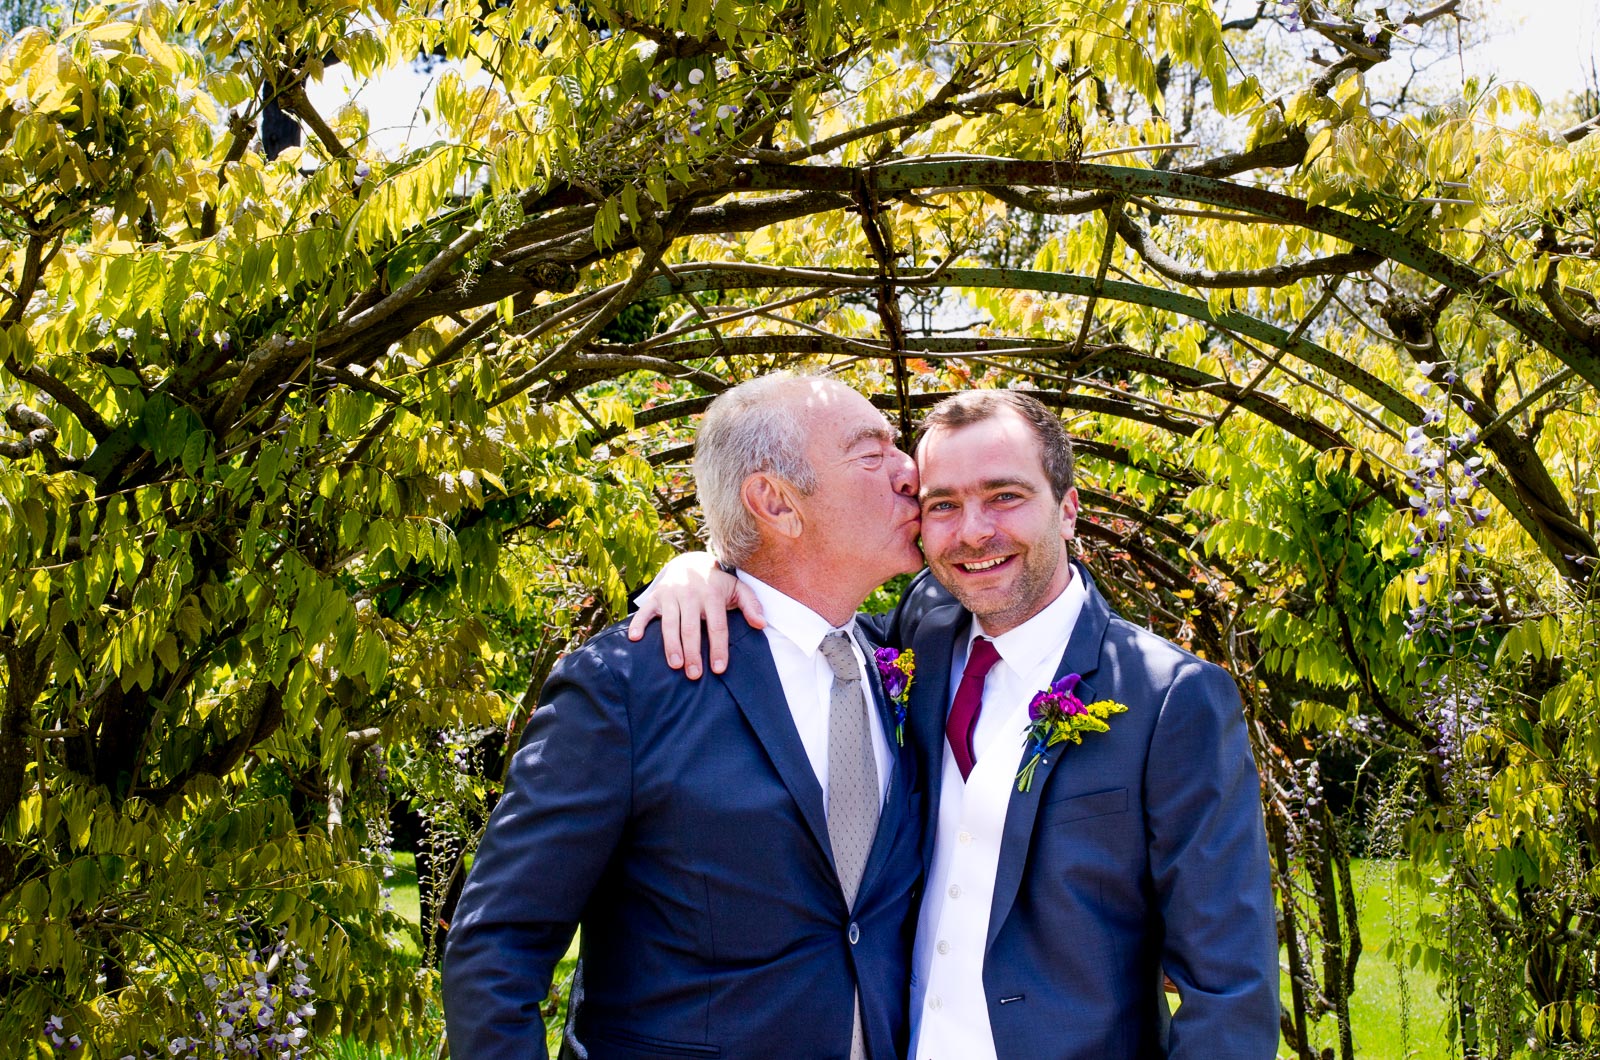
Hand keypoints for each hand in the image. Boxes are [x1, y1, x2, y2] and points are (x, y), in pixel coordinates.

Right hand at [627, 553, 764, 677]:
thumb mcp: (737, 589)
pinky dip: (639, 623)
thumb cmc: (716, 583)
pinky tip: (635, 639)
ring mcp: (671, 594)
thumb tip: (761, 624)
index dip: (718, 648)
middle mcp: (691, 594)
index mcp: (712, 594)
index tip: (719, 669)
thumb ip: (751, 605)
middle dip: (693, 652)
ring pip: (669, 623)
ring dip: (671, 645)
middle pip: (691, 628)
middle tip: (694, 675)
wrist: (690, 561)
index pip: (716, 625)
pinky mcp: (656, 596)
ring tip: (675, 665)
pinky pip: (645, 611)